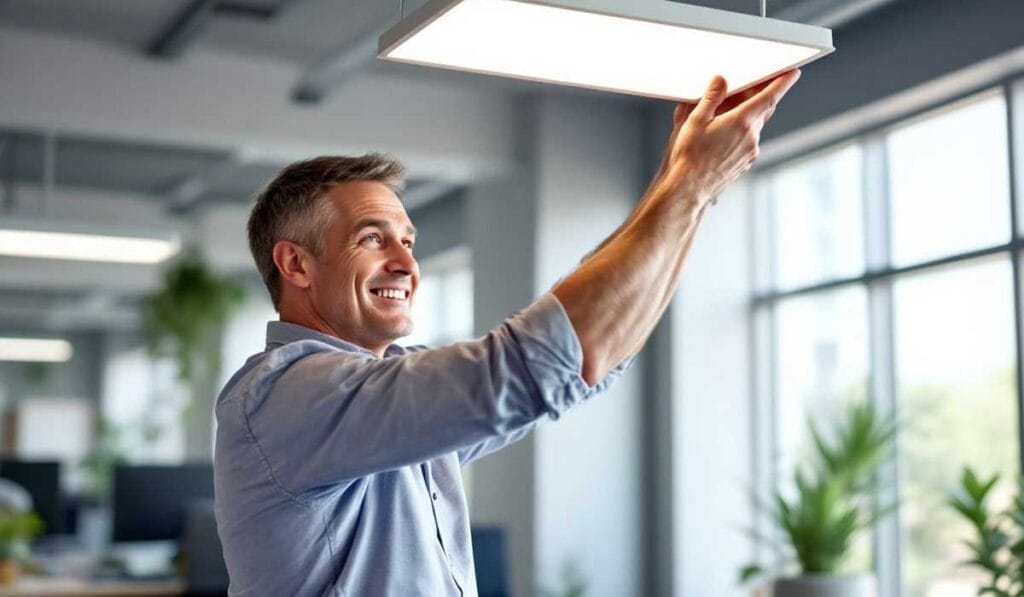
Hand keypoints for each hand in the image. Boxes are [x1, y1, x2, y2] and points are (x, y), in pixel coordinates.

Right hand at [648, 70, 801, 205]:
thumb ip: (711, 97)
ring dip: (745, 117)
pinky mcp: (745, 162)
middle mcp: (751, 136)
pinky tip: (722, 136)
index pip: (770, 96)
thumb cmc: (689, 157)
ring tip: (722, 118)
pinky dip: (742, 133)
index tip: (793, 73)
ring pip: (755, 126)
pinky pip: (749, 141)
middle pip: (763, 110)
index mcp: (740, 121)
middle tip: (742, 91)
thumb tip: (721, 81)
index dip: (783, 82)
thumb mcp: (695, 120)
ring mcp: (750, 151)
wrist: (689, 188)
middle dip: (756, 98)